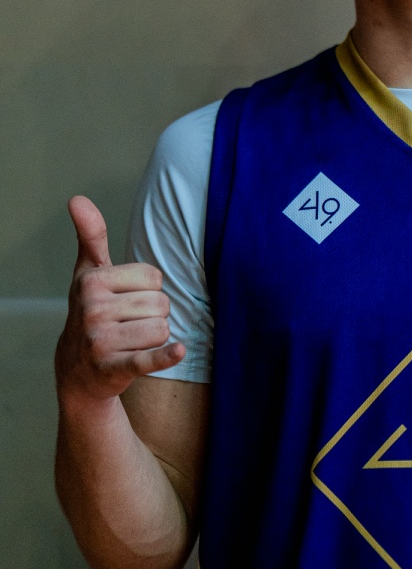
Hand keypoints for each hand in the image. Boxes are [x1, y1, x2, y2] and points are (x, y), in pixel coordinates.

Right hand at [55, 196, 183, 403]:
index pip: (154, 277)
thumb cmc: (91, 310)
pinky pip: (148, 358)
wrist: (77, 370)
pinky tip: (179, 350)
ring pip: (161, 329)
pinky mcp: (114, 368)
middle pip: (160, 303)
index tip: (127, 299)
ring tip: (131, 341)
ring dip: (155, 337)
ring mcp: (101, 341)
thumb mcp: (88, 273)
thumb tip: (77, 198)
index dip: (148, 290)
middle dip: (155, 314)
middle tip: (130, 324)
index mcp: (92, 282)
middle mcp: (93, 310)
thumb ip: (90, 236)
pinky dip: (165, 356)